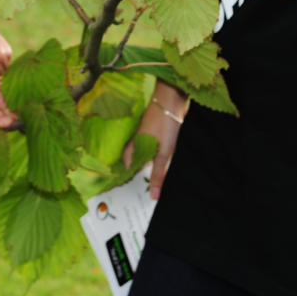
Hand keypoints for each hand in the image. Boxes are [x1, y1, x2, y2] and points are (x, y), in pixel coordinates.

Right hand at [122, 81, 187, 199]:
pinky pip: (146, 144)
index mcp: (131, 145)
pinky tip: (155, 158)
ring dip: (143, 162)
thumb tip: (153, 197)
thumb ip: (157, 174)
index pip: (125, 165)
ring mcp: (141, 132)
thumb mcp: (163, 152)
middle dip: (135, 172)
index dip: (127, 177)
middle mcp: (133, 139)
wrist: (171, 98)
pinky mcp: (150, 127)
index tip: (130, 191)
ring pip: (139, 151)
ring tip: (147, 177)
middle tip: (139, 189)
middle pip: (131, 158)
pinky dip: (149, 153)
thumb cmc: (165, 125)